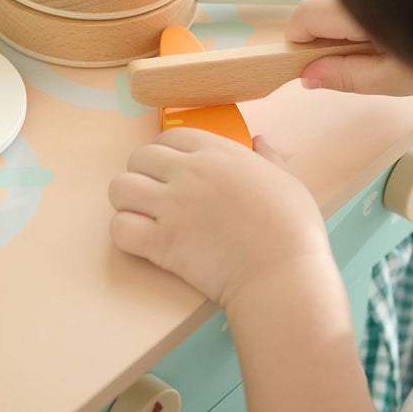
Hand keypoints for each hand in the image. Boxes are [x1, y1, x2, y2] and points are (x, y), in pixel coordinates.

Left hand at [108, 128, 329, 306]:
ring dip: (127, 201)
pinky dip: (125, 233)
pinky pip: (119, 227)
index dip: (165, 152)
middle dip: (143, 174)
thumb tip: (260, 141)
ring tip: (143, 215)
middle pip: (139, 157)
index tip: (172, 170)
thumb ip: (268, 159)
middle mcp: (189, 172)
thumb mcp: (287, 181)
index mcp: (218, 152)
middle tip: (156, 195)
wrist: (283, 274)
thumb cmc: (293, 230)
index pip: (169, 136)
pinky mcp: (161, 242)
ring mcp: (172, 206)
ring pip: (120, 188)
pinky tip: (143, 240)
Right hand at [286, 0, 412, 95]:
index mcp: (359, 9)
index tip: (314, 66)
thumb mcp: (394, 78)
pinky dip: (360, 23)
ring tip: (380, 50)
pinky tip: (388, 36)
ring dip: (343, 33)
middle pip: (315, 11)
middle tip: (355, 63)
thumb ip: (346, 78)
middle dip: (322, 40)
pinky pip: (354, 1)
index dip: (300, 43)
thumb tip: (308, 77)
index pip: (303, 17)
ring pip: (335, 7)